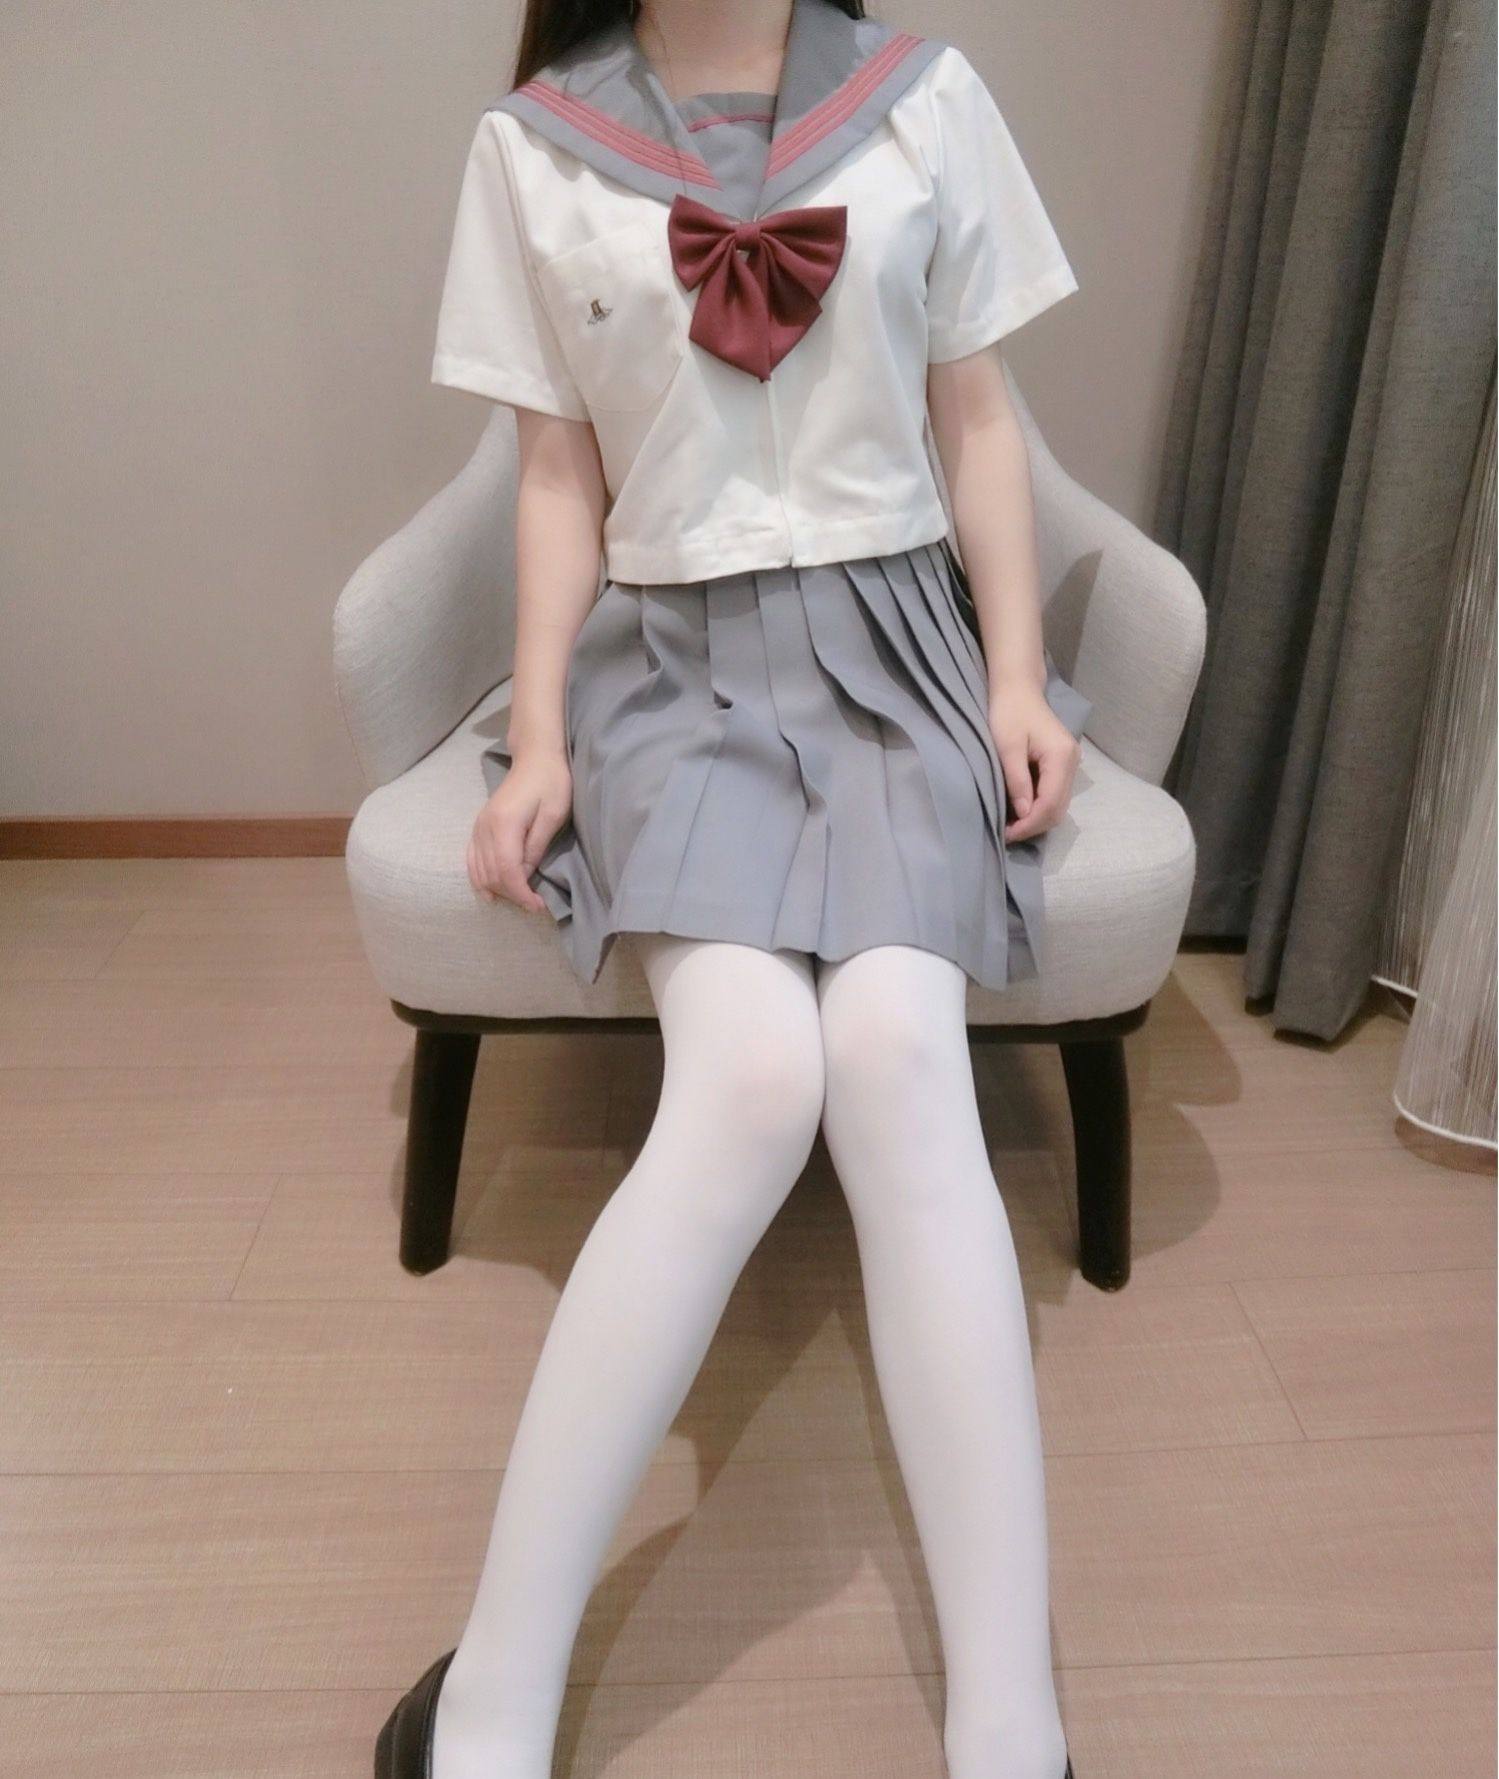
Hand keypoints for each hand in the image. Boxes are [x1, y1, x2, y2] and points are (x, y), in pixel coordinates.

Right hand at [467, 749, 572, 911]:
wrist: (535, 758)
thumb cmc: (551, 783)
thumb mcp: (552, 816)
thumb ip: (535, 847)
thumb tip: (524, 876)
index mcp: (504, 825)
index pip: (507, 871)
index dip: (521, 894)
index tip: (538, 906)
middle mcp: (484, 828)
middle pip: (491, 875)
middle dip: (512, 895)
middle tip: (535, 904)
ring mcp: (478, 827)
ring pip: (479, 871)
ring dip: (498, 890)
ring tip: (520, 898)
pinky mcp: (478, 827)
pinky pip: (471, 860)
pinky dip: (480, 879)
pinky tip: (492, 892)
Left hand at [988, 679, 1080, 842]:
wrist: (1018, 688)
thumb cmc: (1009, 712)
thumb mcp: (1007, 746)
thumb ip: (1017, 780)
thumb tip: (1024, 814)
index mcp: (1061, 757)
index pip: (1050, 803)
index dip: (1029, 824)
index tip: (1006, 833)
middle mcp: (1072, 763)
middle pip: (1058, 808)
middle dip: (1033, 825)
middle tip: (1006, 833)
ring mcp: (1071, 764)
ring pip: (1058, 804)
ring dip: (1036, 818)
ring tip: (1011, 825)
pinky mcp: (1063, 765)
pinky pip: (1054, 794)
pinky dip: (1039, 807)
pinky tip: (1020, 810)